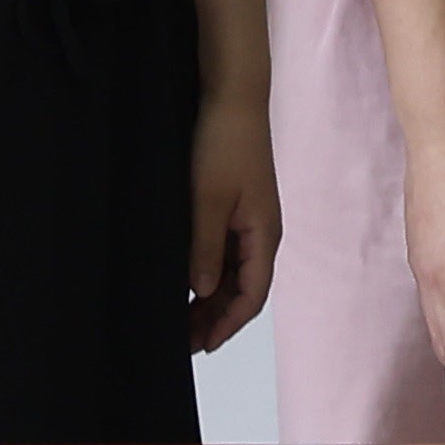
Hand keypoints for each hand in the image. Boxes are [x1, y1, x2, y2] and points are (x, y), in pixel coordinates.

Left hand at [179, 92, 284, 356]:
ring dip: (211, 300)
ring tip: (181, 321)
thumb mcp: (208, 200)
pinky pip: (225, 255)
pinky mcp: (237, 209)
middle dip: (216, 319)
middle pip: (243, 290)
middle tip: (182, 343)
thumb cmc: (223, 146)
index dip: (228, 324)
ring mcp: (250, 222)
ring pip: (233, 275)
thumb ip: (206, 249)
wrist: (232, 98)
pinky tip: (187, 284)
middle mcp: (261, 234)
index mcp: (263, 235)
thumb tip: (203, 293)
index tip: (201, 346)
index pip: (252, 296)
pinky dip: (209, 275)